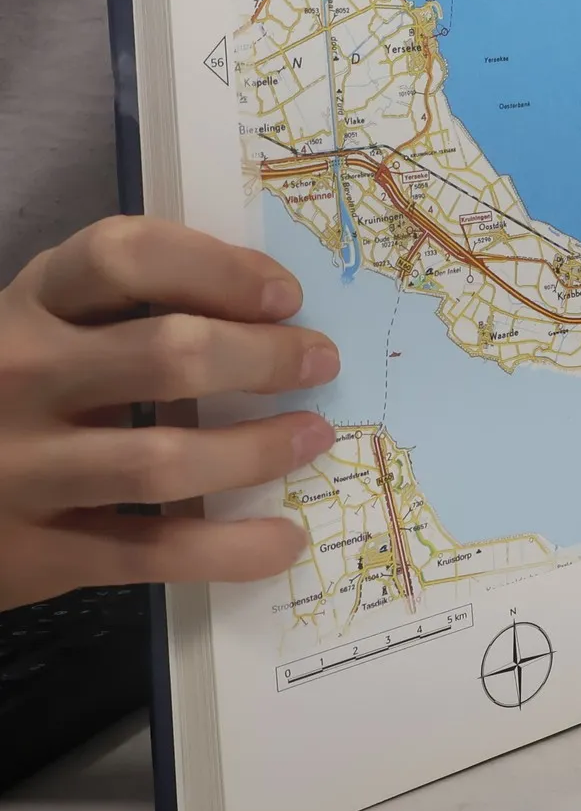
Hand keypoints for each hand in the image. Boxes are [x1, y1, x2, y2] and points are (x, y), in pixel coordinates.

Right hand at [0, 216, 338, 611]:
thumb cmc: (10, 385)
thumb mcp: (47, 321)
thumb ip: (129, 303)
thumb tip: (270, 305)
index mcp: (31, 304)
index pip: (127, 257)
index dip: (220, 269)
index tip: (285, 296)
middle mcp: (19, 377)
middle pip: (168, 355)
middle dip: (265, 358)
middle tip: (320, 363)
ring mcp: (20, 469)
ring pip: (163, 460)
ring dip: (257, 450)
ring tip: (314, 437)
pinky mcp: (32, 553)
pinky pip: (150, 551)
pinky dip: (228, 549)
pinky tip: (282, 539)